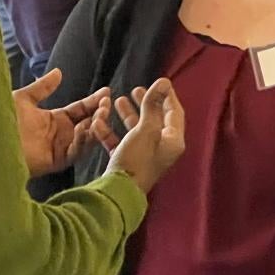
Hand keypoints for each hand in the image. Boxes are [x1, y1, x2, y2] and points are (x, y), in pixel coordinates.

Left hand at [13, 69, 115, 178]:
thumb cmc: (2, 118)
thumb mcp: (24, 98)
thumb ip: (43, 87)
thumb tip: (59, 72)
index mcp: (54, 119)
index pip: (80, 109)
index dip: (94, 101)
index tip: (107, 92)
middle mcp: (59, 134)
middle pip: (87, 123)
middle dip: (99, 113)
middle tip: (107, 104)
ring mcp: (58, 148)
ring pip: (85, 138)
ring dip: (95, 126)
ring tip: (100, 114)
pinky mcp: (54, 161)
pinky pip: (74, 152)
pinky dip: (82, 141)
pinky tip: (84, 128)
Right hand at [99, 77, 185, 194]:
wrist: (118, 193)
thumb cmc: (137, 159)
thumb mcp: (146, 129)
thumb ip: (153, 105)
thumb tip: (164, 82)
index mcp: (173, 141)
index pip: (174, 112)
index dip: (166, 96)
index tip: (157, 82)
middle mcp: (163, 148)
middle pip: (156, 120)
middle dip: (145, 103)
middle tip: (135, 89)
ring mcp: (146, 156)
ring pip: (138, 130)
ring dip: (128, 114)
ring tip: (118, 100)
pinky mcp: (129, 162)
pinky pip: (123, 142)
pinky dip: (113, 132)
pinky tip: (100, 122)